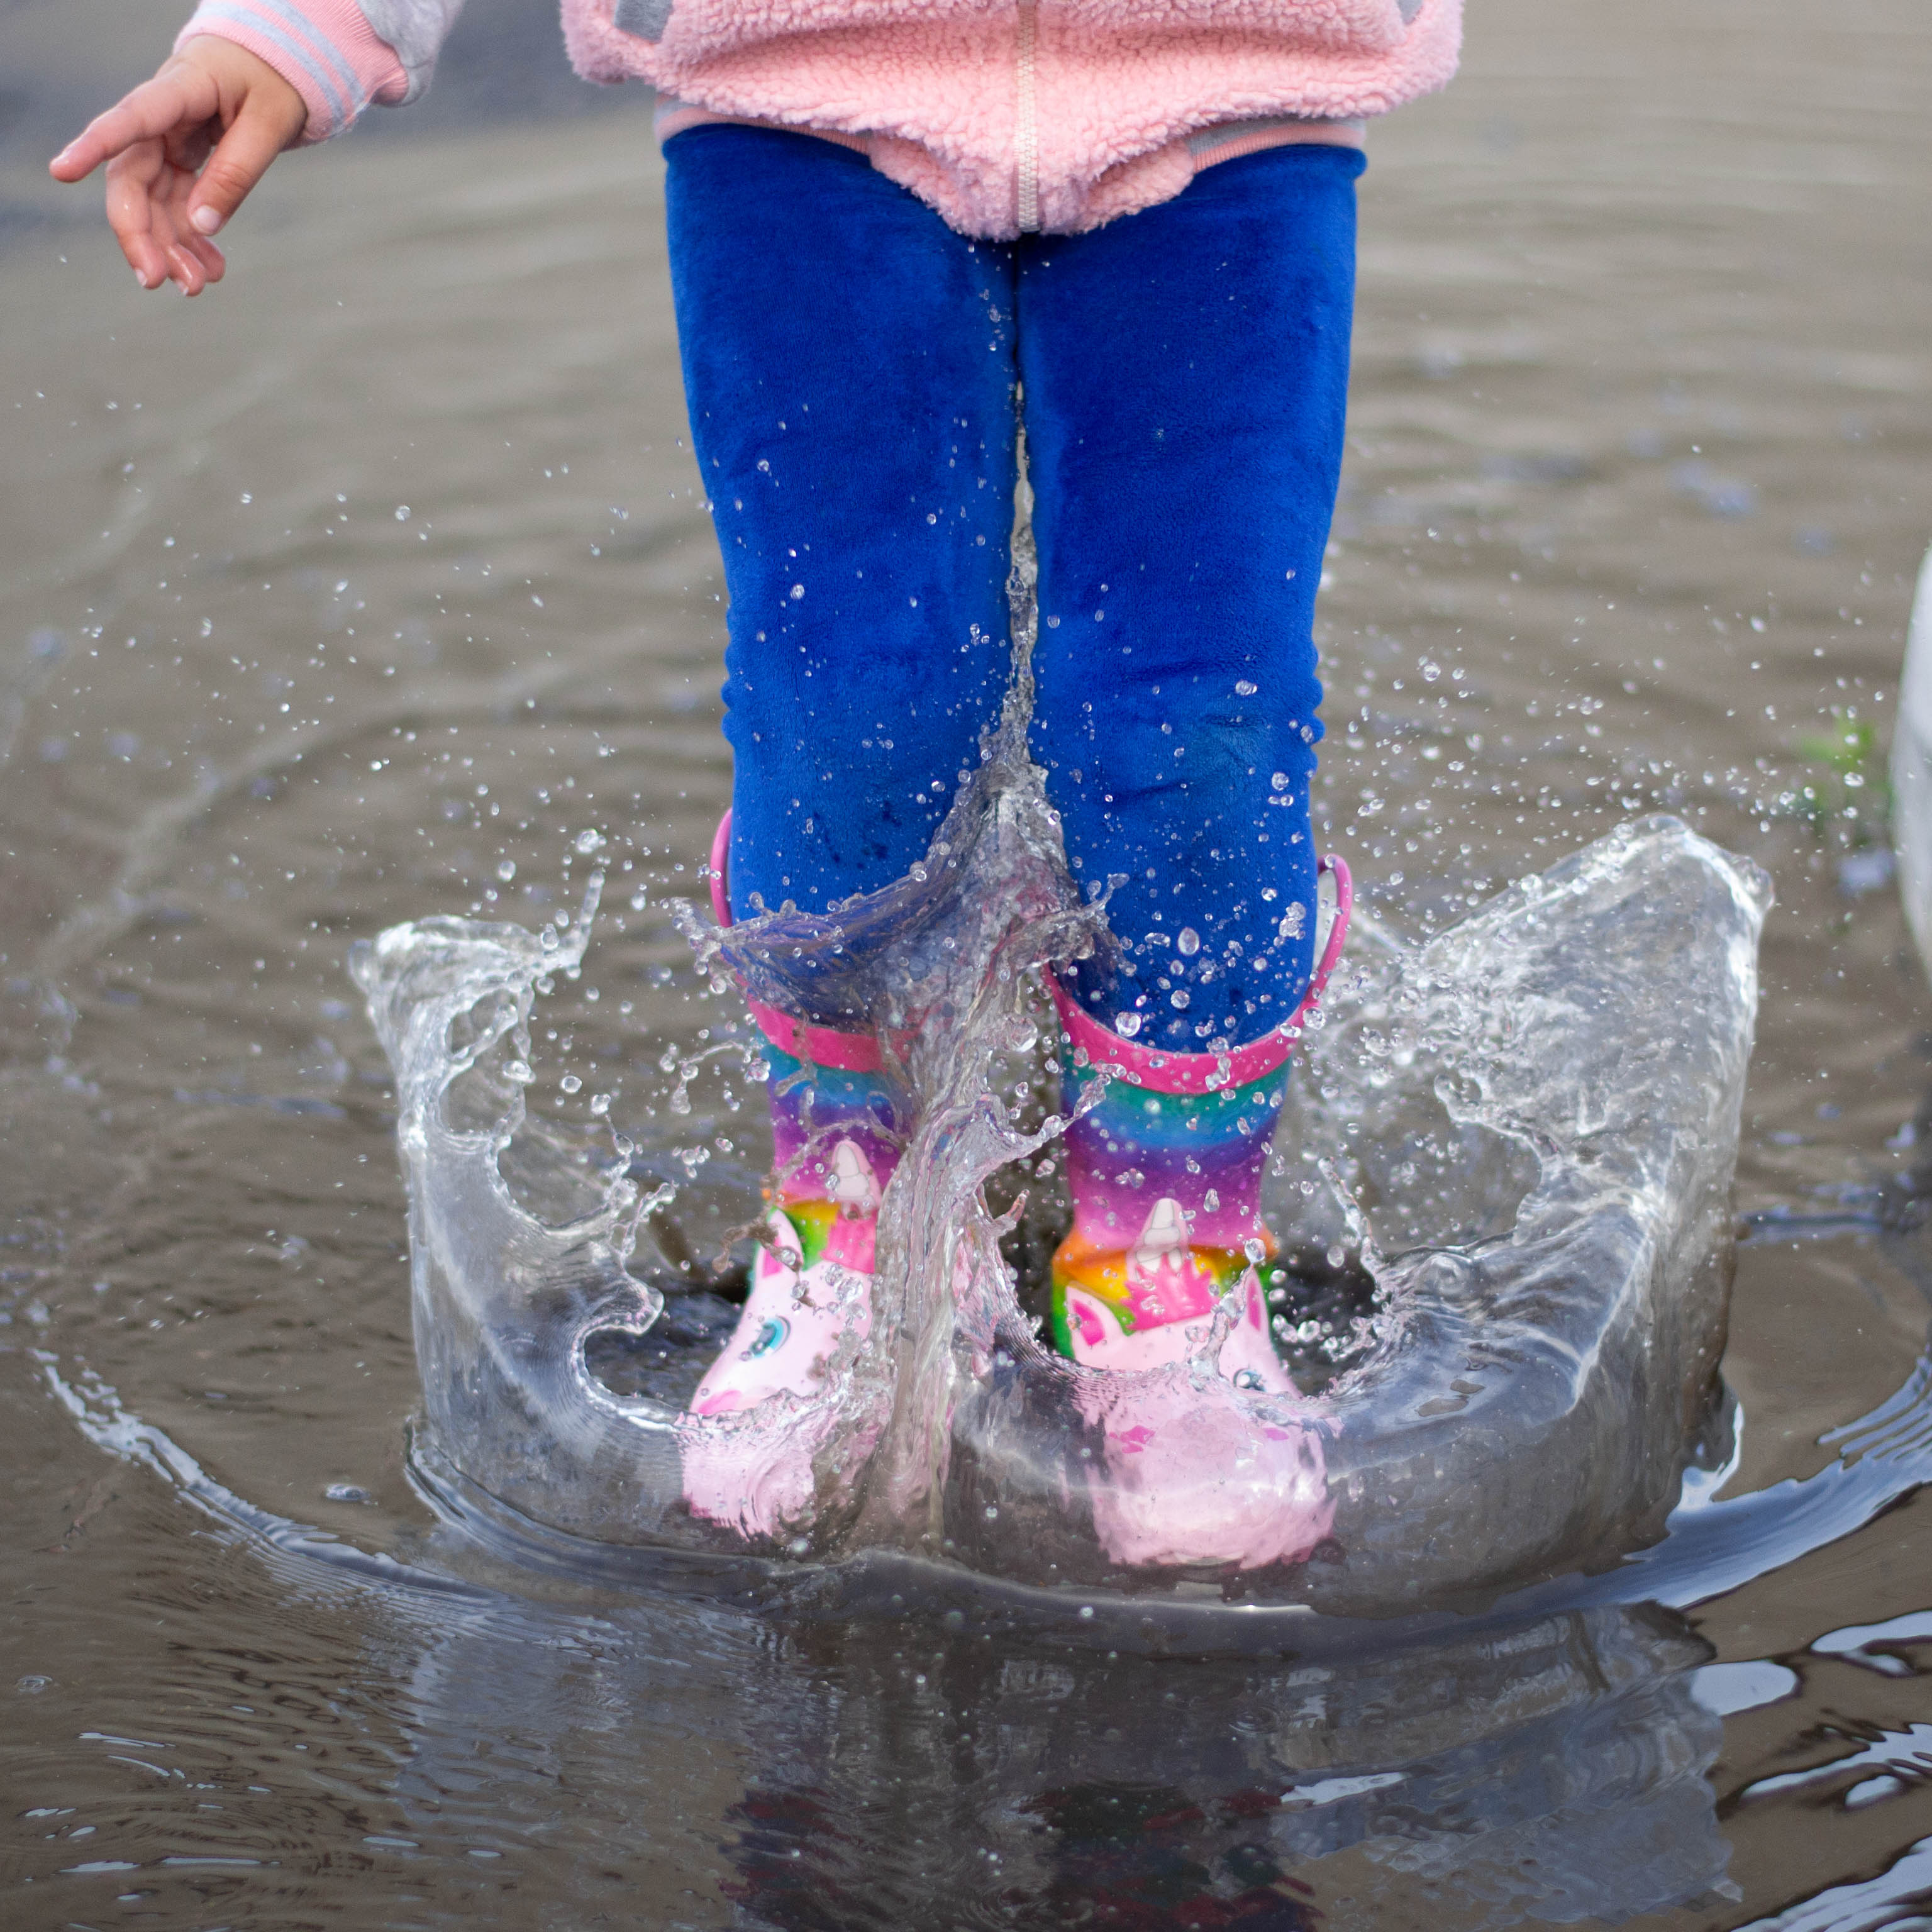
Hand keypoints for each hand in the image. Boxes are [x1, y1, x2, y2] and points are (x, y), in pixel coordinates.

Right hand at [49, 39, 306, 295]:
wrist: (271, 65)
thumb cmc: (272, 81)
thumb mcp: (270, 123)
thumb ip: (236, 171)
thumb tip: (202, 225)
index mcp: (181, 88)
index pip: (133, 117)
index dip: (96, 144)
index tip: (61, 172)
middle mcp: (163, 117)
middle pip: (132, 177)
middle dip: (139, 233)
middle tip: (157, 281)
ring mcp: (167, 141)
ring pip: (151, 201)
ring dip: (168, 247)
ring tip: (196, 285)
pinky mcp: (180, 161)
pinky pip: (176, 206)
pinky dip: (191, 240)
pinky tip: (210, 268)